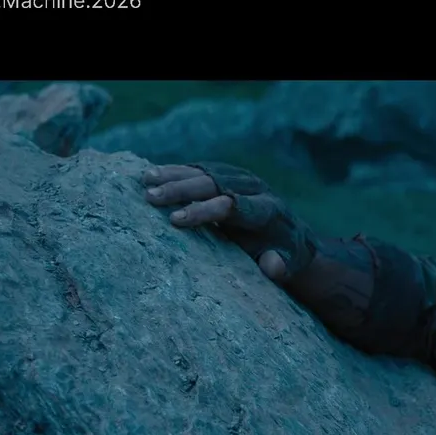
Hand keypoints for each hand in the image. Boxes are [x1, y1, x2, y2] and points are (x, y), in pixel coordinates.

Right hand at [142, 162, 315, 283]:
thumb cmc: (283, 254)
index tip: (176, 219)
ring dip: (174, 175)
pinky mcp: (228, 174)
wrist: (290, 233)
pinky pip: (200, 169)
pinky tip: (151, 173)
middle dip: (182, 190)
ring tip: (145, 181)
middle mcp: (254, 188)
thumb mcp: (287, 265)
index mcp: (267, 210)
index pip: (233, 206)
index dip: (204, 211)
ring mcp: (240, 178)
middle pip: (215, 184)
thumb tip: (272, 265)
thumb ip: (280, 266)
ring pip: (205, 172)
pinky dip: (176, 170)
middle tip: (151, 198)